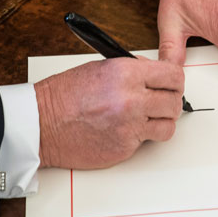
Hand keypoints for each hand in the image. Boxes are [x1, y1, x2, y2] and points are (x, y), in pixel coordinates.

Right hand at [35, 57, 183, 168]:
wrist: (42, 124)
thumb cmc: (64, 95)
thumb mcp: (100, 68)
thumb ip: (132, 70)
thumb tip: (155, 75)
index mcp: (126, 74)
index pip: (173, 76)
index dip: (175, 81)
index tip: (172, 84)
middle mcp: (131, 99)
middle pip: (174, 102)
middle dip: (170, 102)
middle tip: (162, 102)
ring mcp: (129, 126)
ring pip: (168, 126)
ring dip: (161, 122)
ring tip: (148, 118)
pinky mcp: (124, 148)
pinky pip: (146, 142)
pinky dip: (140, 137)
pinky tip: (126, 130)